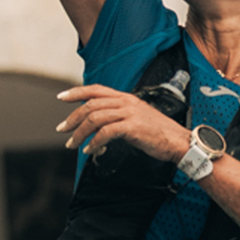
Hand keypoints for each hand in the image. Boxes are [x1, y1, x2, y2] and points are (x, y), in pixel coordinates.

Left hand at [55, 84, 191, 160]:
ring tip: (73, 144)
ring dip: (80, 133)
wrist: (178, 141)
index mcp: (126, 97)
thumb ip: (119, 116)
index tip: (61, 98)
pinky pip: (105, 133)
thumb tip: (99, 124)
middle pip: (91, 105)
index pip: (96, 89)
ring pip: (95, 118)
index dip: (76, 92)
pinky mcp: (132, 127)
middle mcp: (126, 102)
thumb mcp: (137, 118)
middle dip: (73, 118)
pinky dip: (94, 142)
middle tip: (62, 130)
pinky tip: (90, 150)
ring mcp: (129, 113)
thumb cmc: (159, 133)